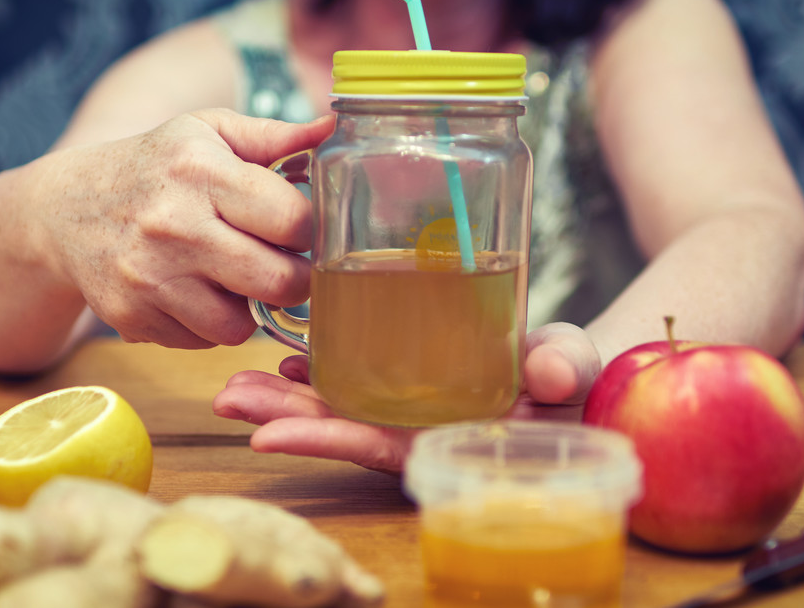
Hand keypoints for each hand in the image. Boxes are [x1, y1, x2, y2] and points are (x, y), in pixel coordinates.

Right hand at [33, 110, 332, 348]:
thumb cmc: (155, 166)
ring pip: (242, 324)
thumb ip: (274, 135)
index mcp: (201, 172)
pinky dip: (208, 324)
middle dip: (295, 280)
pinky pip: (202, 340)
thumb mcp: (208, 132)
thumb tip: (335, 126)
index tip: (303, 231)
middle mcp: (174, 226)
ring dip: (248, 307)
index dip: (312, 232)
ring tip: (231, 275)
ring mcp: (149, 277)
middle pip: (279, 283)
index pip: (294, 221)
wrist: (64, 208)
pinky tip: (193, 291)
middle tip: (285, 265)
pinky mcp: (131, 316)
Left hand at [213, 322, 602, 473]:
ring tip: (236, 385)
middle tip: (230, 400)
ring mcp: (413, 409)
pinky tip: (287, 357)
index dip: (327, 439)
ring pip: (342, 406)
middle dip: (284, 419)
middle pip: (344, 429)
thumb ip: (565, 366)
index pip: (380, 446)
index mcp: (451, 437)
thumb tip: (548, 371)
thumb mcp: (574, 369)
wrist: (574, 375)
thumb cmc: (572, 380)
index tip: (272, 436)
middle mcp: (422, 430)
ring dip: (286, 398)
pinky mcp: (411, 384)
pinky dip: (322, 371)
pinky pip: (359, 381)